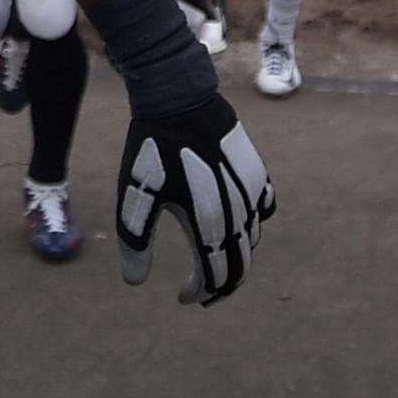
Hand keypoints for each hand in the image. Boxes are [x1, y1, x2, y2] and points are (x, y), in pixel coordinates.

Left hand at [115, 92, 273, 304]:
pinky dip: (252, 227)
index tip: (183, 297)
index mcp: (209, 224)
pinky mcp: (256, 174)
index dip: (200, 292)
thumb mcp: (134, 198)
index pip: (215, 276)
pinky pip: (263, 211)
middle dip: (221, 285)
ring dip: (235, 258)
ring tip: (212, 262)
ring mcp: (252, 193)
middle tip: (201, 294)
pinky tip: (234, 224)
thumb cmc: (152, 150)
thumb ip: (134, 242)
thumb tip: (134, 282)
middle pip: (240, 265)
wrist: (179, 100)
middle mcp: (239, 214)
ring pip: (252, 240)